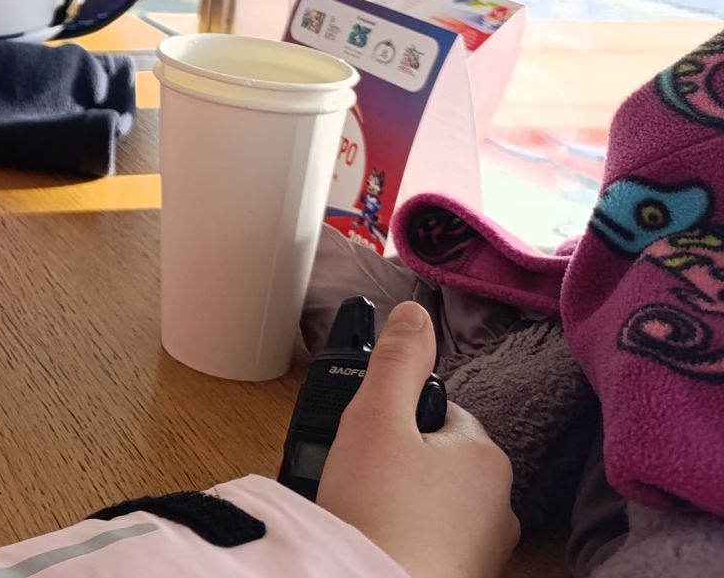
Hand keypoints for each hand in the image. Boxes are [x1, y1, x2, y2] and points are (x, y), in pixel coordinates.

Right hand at [316, 301, 518, 577]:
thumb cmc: (378, 512)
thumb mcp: (374, 418)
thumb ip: (396, 362)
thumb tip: (414, 313)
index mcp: (486, 456)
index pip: (439, 411)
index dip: (394, 419)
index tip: (367, 442)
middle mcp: (501, 504)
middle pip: (437, 457)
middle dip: (399, 463)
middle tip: (362, 479)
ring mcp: (487, 548)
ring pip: (436, 501)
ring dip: (404, 502)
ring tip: (368, 514)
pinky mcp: (467, 576)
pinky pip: (435, 540)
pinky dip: (409, 538)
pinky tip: (381, 540)